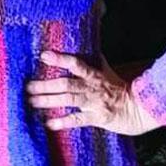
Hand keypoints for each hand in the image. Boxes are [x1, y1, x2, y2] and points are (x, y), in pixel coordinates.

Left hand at [26, 50, 160, 135]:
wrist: (138, 108)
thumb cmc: (118, 88)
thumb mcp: (106, 70)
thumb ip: (93, 59)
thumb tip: (84, 41)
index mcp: (94, 74)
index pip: (76, 63)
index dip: (60, 58)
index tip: (43, 55)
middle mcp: (92, 87)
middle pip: (66, 83)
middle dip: (46, 85)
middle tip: (28, 86)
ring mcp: (94, 103)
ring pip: (69, 100)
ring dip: (49, 101)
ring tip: (32, 101)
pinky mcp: (97, 118)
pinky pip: (78, 120)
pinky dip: (63, 122)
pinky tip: (49, 123)